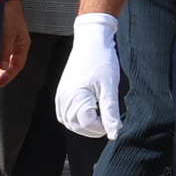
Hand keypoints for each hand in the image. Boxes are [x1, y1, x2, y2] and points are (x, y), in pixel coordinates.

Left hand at [0, 2, 30, 88]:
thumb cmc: (9, 13)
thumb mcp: (7, 33)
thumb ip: (4, 51)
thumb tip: (2, 67)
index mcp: (22, 44)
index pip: (17, 65)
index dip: (9, 75)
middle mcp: (17, 44)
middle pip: (11, 64)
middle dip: (3, 74)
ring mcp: (10, 40)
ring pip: (5, 58)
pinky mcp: (2, 36)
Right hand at [54, 13, 124, 137]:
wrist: (91, 41)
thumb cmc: (102, 60)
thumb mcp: (110, 86)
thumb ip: (110, 112)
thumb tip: (114, 133)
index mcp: (75, 97)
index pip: (87, 125)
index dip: (102, 127)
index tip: (114, 119)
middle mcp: (63, 99)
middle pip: (77, 126)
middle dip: (94, 127)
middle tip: (109, 118)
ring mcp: (61, 96)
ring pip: (70, 122)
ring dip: (85, 124)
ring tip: (100, 114)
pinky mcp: (62, 93)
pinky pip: (65, 114)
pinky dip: (77, 118)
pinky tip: (90, 111)